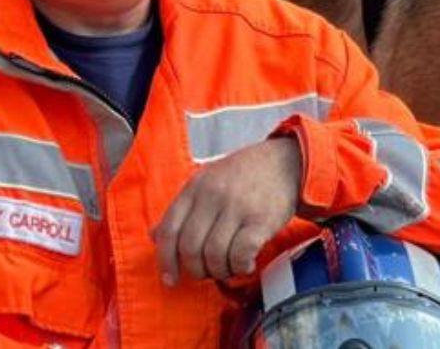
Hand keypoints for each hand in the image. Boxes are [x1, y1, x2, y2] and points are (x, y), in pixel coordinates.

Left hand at [152, 137, 301, 284]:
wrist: (286, 161)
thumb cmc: (244, 175)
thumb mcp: (207, 181)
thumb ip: (182, 209)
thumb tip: (154, 235)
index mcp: (195, 187)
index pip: (169, 229)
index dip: (165, 259)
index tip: (170, 278)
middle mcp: (212, 196)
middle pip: (190, 247)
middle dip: (196, 269)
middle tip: (207, 273)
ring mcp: (237, 207)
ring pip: (214, 255)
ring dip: (220, 270)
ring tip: (229, 268)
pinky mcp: (260, 219)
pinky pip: (241, 254)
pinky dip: (240, 267)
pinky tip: (246, 265)